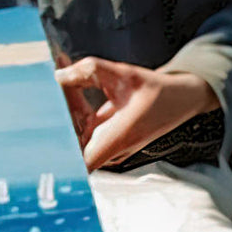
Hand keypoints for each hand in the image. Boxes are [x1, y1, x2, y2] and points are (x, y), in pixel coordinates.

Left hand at [53, 56, 219, 171]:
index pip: (81, 161)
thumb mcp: (123, 73)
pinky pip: (85, 129)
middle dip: (61, 114)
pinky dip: (76, 109)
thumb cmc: (156, 90)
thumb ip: (89, 71)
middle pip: (73, 141)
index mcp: (119, 138)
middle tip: (54, 86)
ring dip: (68, 109)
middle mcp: (113, 149)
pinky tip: (71, 84)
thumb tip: (58, 75)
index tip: (51, 122)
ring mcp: (111, 147)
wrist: (180, 98)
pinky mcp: (109, 141)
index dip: (62, 147)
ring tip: (62, 79)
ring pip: (77, 133)